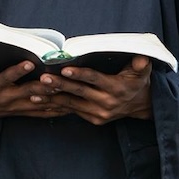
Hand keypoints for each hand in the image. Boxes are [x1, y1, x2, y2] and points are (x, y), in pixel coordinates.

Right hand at [0, 50, 73, 126]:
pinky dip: (56, 110)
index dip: (17, 71)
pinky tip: (70, 107)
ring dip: (54, 97)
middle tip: (59, 77)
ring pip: (39, 103)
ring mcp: (16, 106)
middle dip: (45, 85)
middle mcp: (7, 98)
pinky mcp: (22, 111)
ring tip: (70, 90)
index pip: (6, 78)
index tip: (29, 62)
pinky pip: (41, 112)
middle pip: (29, 91)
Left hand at [32, 55, 152, 125]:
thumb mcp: (143, 72)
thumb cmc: (138, 81)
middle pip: (79, 92)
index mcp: (116, 88)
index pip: (95, 79)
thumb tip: (142, 58)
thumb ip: (141, 65)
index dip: (80, 74)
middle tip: (43, 78)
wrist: (141, 105)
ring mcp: (99, 113)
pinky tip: (42, 100)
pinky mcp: (93, 119)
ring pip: (72, 103)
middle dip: (60, 84)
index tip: (65, 68)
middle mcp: (106, 103)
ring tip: (35, 91)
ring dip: (53, 97)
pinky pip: (73, 111)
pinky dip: (57, 105)